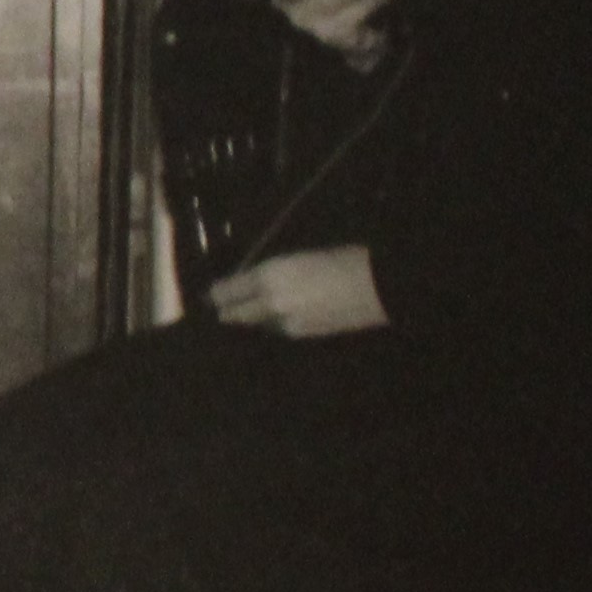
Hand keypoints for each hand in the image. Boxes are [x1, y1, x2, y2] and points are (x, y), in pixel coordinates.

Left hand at [207, 246, 387, 338]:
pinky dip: (272, 326)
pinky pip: (278, 331)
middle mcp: (270, 302)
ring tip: (244, 318)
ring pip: (256, 326)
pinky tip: (274, 322)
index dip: (216, 294)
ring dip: (250, 322)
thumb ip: (275, 272)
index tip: (210, 295)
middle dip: (226, 313)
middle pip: (234, 315)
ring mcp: (286, 322)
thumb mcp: (302, 257)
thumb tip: (255, 281)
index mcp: (269, 275)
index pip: (227, 291)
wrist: (382, 284)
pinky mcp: (304, 335)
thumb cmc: (346, 258)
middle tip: (219, 311)